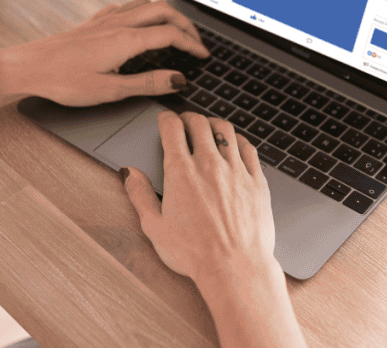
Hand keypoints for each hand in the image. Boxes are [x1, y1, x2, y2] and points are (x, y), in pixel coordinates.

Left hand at [0, 0, 209, 106]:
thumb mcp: (110, 90)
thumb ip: (147, 83)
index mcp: (125, 40)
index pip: (171, 35)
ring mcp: (104, 20)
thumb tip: (178, 79)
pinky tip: (139, 23)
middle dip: (186, 25)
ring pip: (146, 3)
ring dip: (166, 14)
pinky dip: (142, 11)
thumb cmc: (62, 81)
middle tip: (196, 42)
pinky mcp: (92, 22)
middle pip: (164, 12)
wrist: (26, 67)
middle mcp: (117, 23)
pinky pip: (125, 6)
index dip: (193, 45)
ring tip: (175, 30)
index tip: (203, 56)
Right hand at [121, 110, 277, 284]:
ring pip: (226, 130)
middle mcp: (209, 164)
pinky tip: (235, 145)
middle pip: (199, 123)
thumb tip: (129, 173)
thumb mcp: (154, 227)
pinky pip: (249, 148)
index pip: (172, 128)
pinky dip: (239, 140)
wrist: (234, 267)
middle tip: (185, 122)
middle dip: (189, 117)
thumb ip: (139, 195)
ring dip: (214, 124)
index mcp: (181, 172)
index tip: (165, 121)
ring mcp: (236, 170)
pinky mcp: (257, 181)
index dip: (166, 119)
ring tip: (209, 129)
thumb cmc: (194, 252)